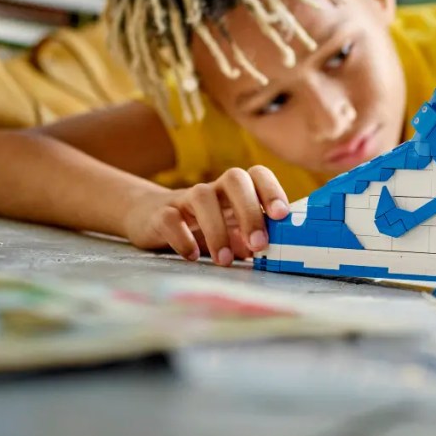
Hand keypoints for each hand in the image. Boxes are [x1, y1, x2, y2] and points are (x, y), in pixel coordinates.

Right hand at [124, 166, 290, 265]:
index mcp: (236, 190)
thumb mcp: (233, 229)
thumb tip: (284, 253)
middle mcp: (214, 189)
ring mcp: (185, 199)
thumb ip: (256, 236)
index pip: (257, 175)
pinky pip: (170, 218)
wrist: (151, 218)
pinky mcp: (160, 215)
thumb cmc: (205, 225)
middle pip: (234, 179)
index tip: (281, 216)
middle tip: (259, 244)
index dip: (272, 190)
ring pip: (201, 196)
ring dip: (217, 229)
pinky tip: (192, 255)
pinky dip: (182, 237)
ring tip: (225, 260)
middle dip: (250, 211)